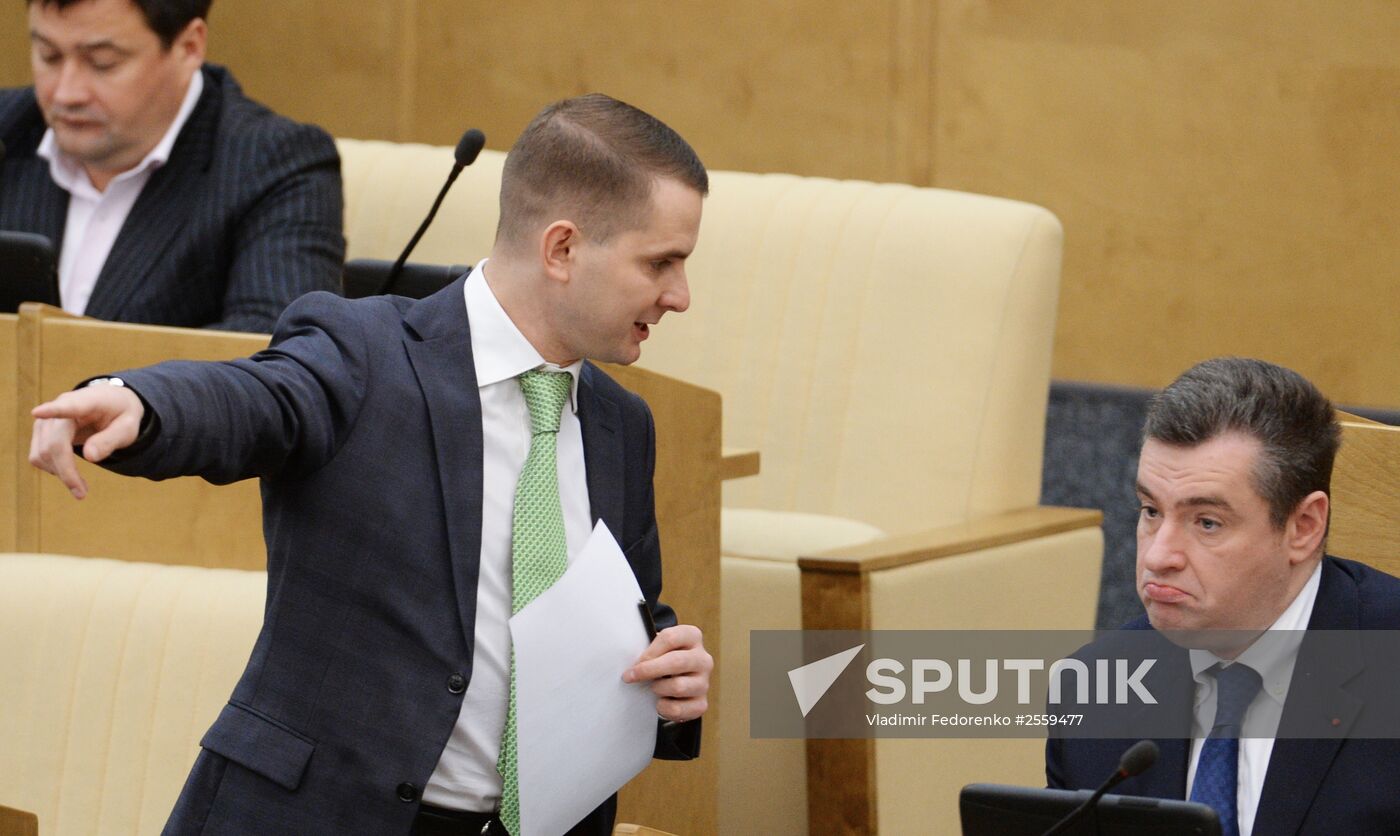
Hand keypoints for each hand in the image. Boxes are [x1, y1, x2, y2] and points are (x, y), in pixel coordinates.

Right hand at [29, 384, 144, 499]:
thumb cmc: (121, 415)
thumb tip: (90, 457)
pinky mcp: (40, 430)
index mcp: (88, 401)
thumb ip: (111, 440)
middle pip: (54, 444)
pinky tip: (70, 472)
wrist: (110, 403)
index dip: (53, 410)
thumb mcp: (128, 427)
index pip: (69, 406)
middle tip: (82, 494)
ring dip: (59, 473)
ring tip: (80, 485)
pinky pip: (38, 455)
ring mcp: (47, 418)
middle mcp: (61, 405)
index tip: (37, 412)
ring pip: (42, 452)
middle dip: (66, 472)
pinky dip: (52, 468)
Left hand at [623, 624, 712, 722]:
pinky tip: (661, 702)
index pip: (670, 638)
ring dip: (658, 688)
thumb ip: (649, 651)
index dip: (649, 652)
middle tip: (630, 677)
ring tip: (653, 687)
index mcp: (693, 637)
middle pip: (676, 661)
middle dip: (648, 670)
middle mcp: (703, 659)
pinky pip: (677, 708)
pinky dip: (663, 708)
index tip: (635, 663)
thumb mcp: (657, 648)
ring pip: (677, 686)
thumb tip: (634, 665)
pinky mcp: (701, 704)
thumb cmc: (662, 661)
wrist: (676, 684)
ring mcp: (704, 682)